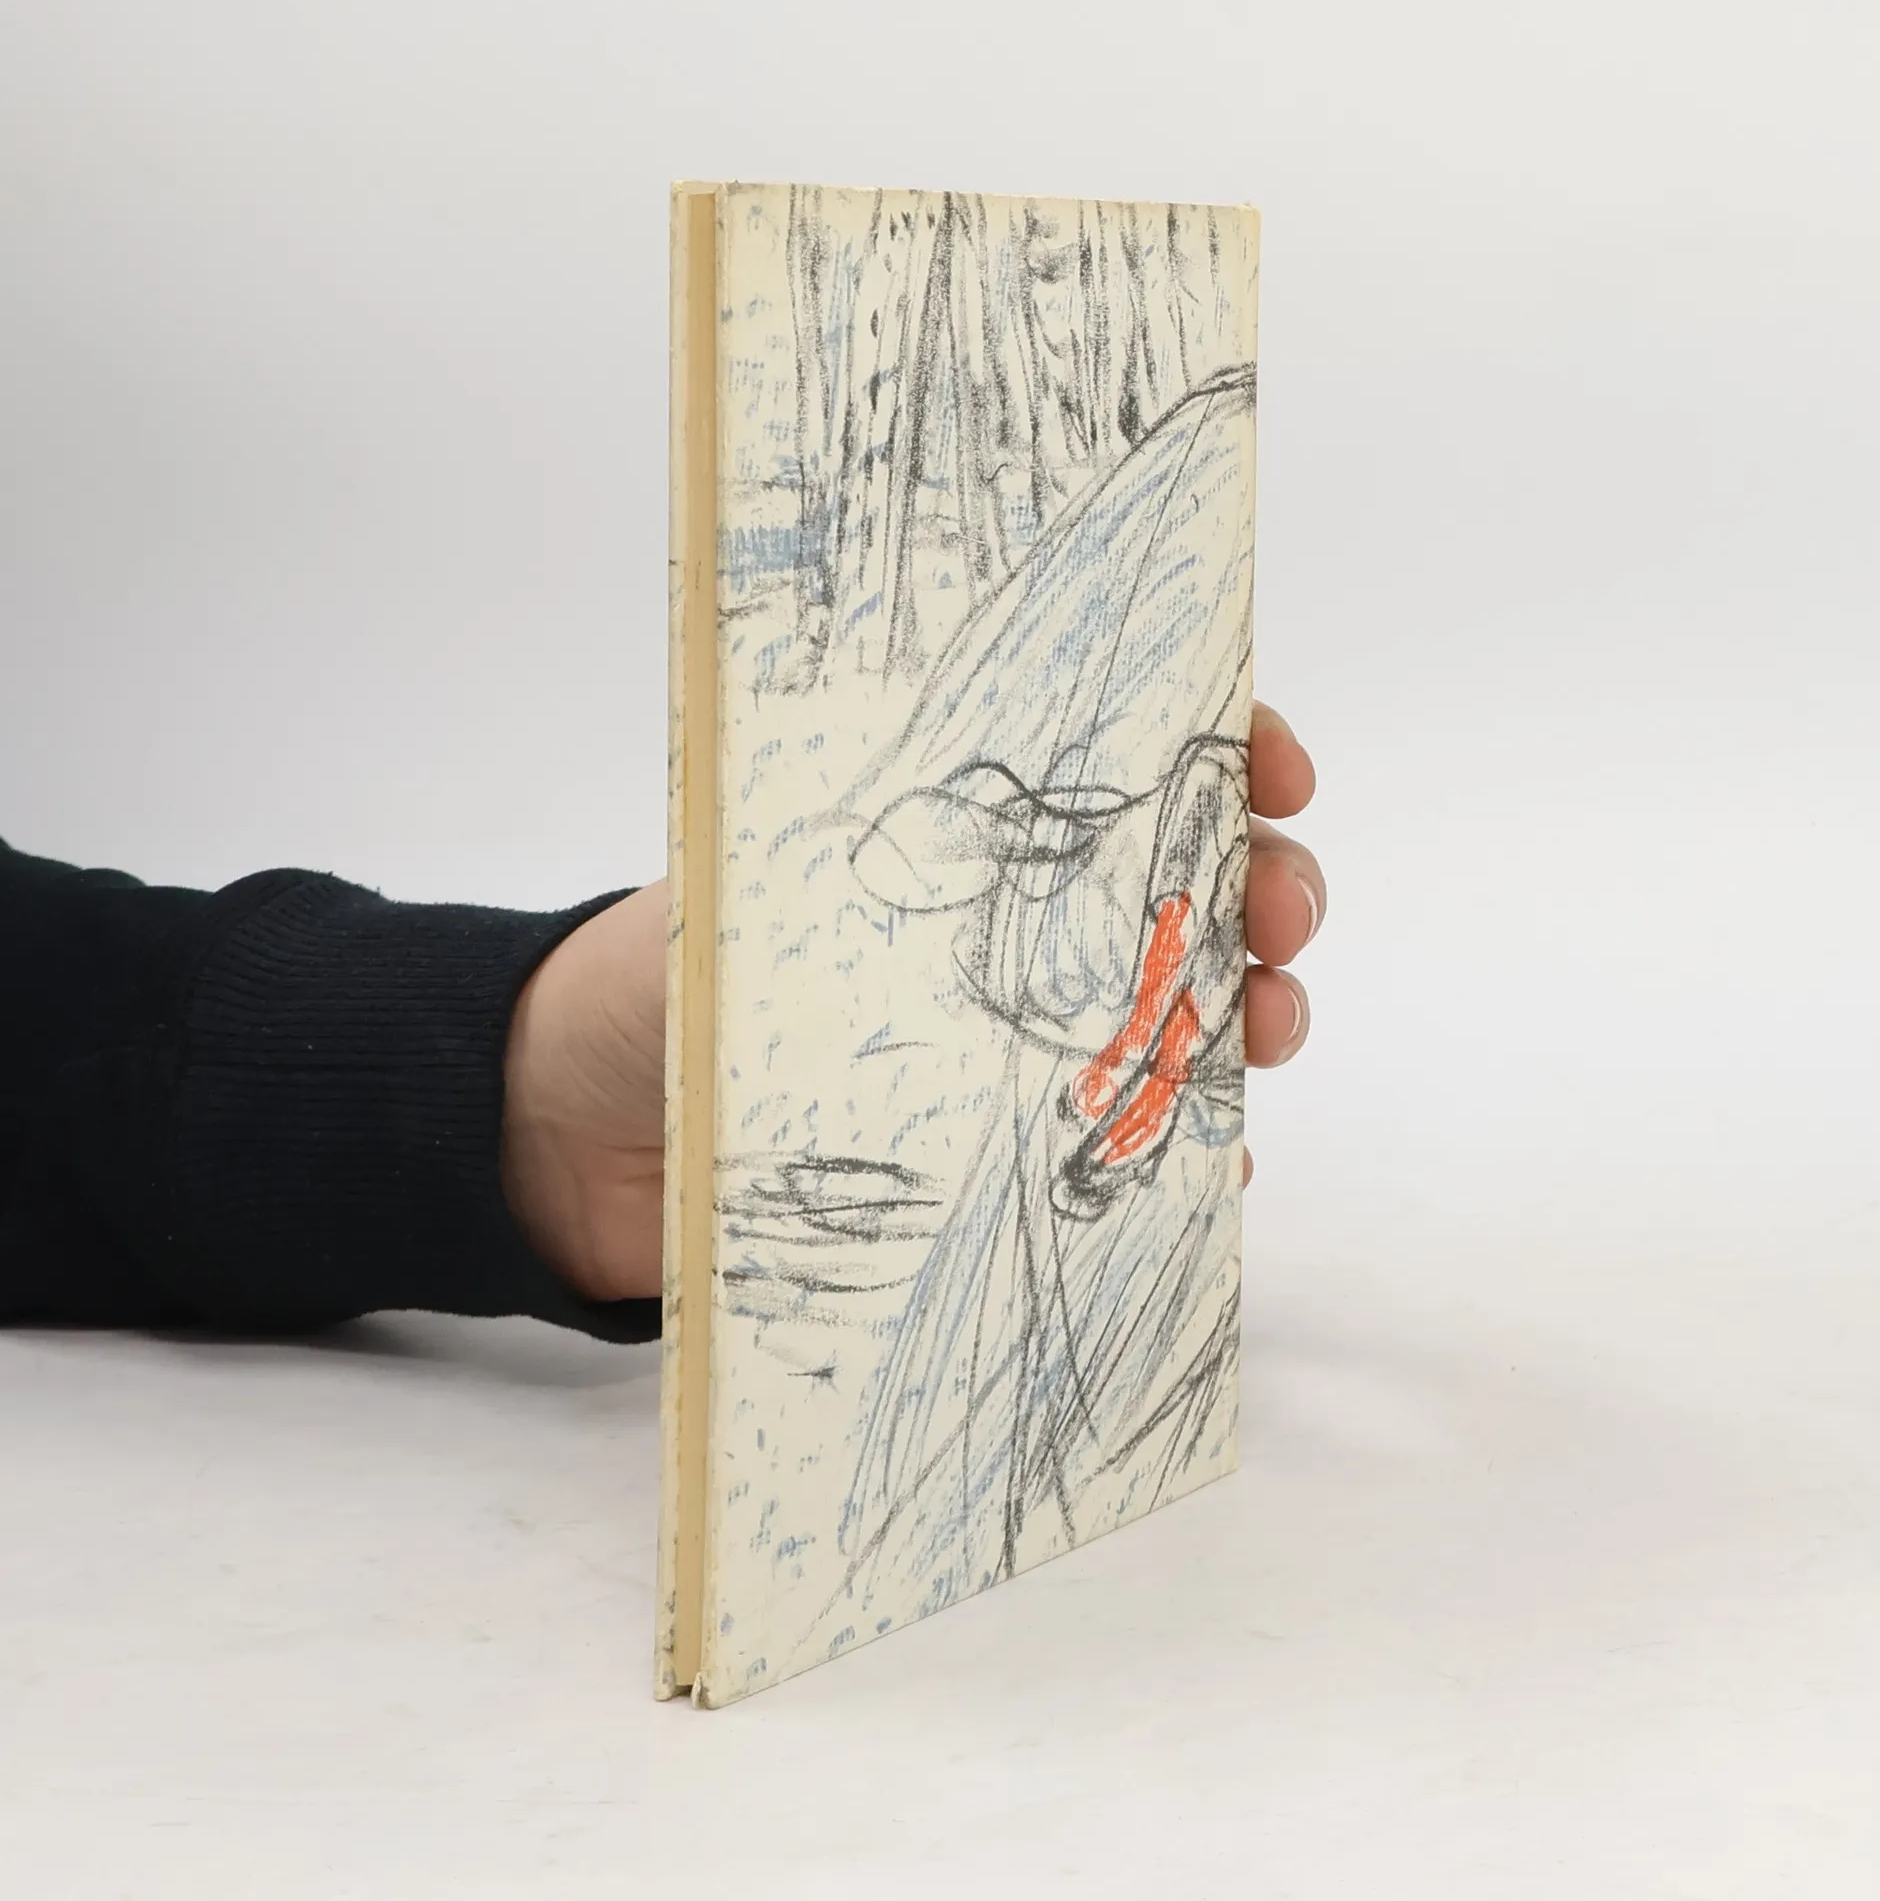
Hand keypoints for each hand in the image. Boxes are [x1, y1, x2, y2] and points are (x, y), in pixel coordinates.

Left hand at [501, 699, 1325, 1298]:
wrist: (565, 1137)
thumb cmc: (646, 988)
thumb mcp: (747, 900)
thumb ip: (860, 877)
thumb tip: (989, 864)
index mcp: (951, 838)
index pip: (1117, 764)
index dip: (1219, 750)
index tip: (1273, 766)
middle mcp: (1002, 931)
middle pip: (1180, 888)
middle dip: (1263, 886)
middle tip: (1279, 915)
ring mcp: (1010, 1043)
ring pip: (1180, 1012)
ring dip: (1250, 1013)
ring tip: (1268, 1034)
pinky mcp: (995, 1150)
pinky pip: (1127, 1147)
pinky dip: (1186, 1151)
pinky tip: (1214, 1163)